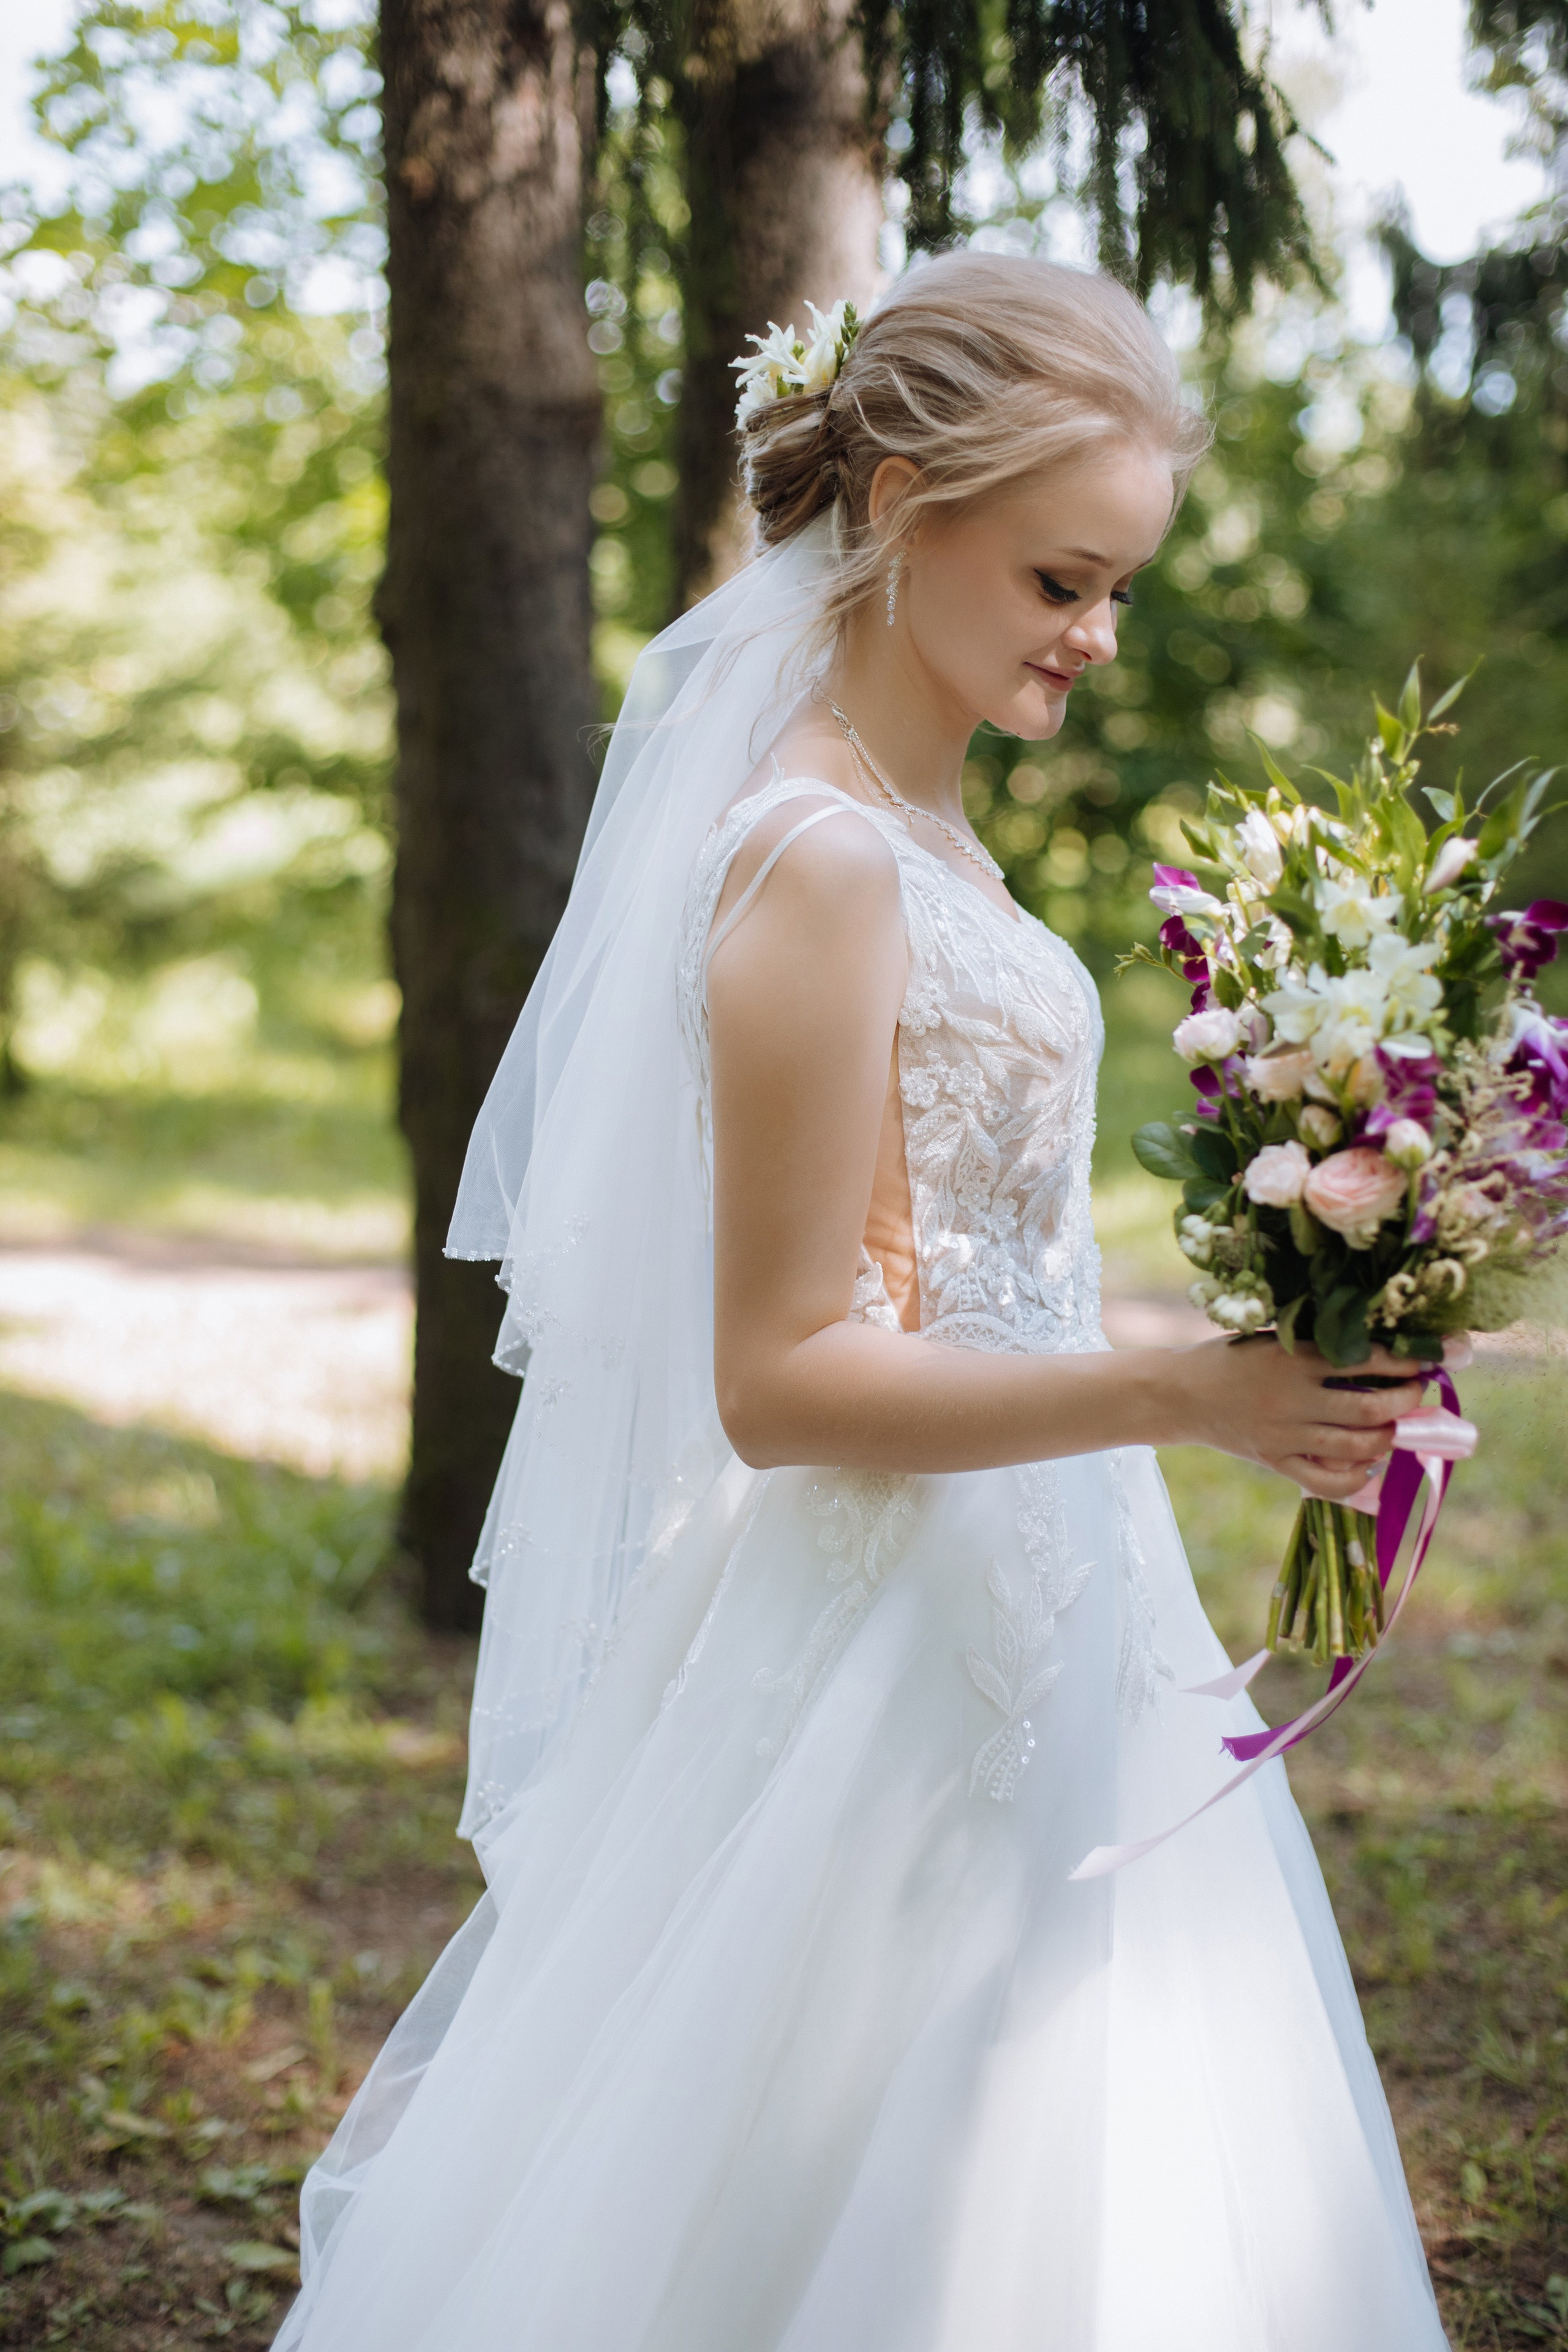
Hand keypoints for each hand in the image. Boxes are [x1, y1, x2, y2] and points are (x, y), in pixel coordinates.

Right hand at [1175, 1335, 1439, 1500]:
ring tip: (1392, 1426)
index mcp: (1294, 1359)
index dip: (1405, 1361)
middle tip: (1414, 1393)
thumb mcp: (1273, 1340)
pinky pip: (1329, 1481)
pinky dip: (1358, 1477)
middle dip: (1405, 1401)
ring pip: (1356, 1446)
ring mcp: (1285, 1435)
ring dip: (1387, 1437)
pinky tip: (1367, 1463)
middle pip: (1369, 1407)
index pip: (1366, 1359)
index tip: (1423, 1359)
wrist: (1181, 1394)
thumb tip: (1381, 1354)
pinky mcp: (1276, 1462)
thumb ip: (1317, 1347)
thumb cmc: (1232, 1358)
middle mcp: (1293, 1399)